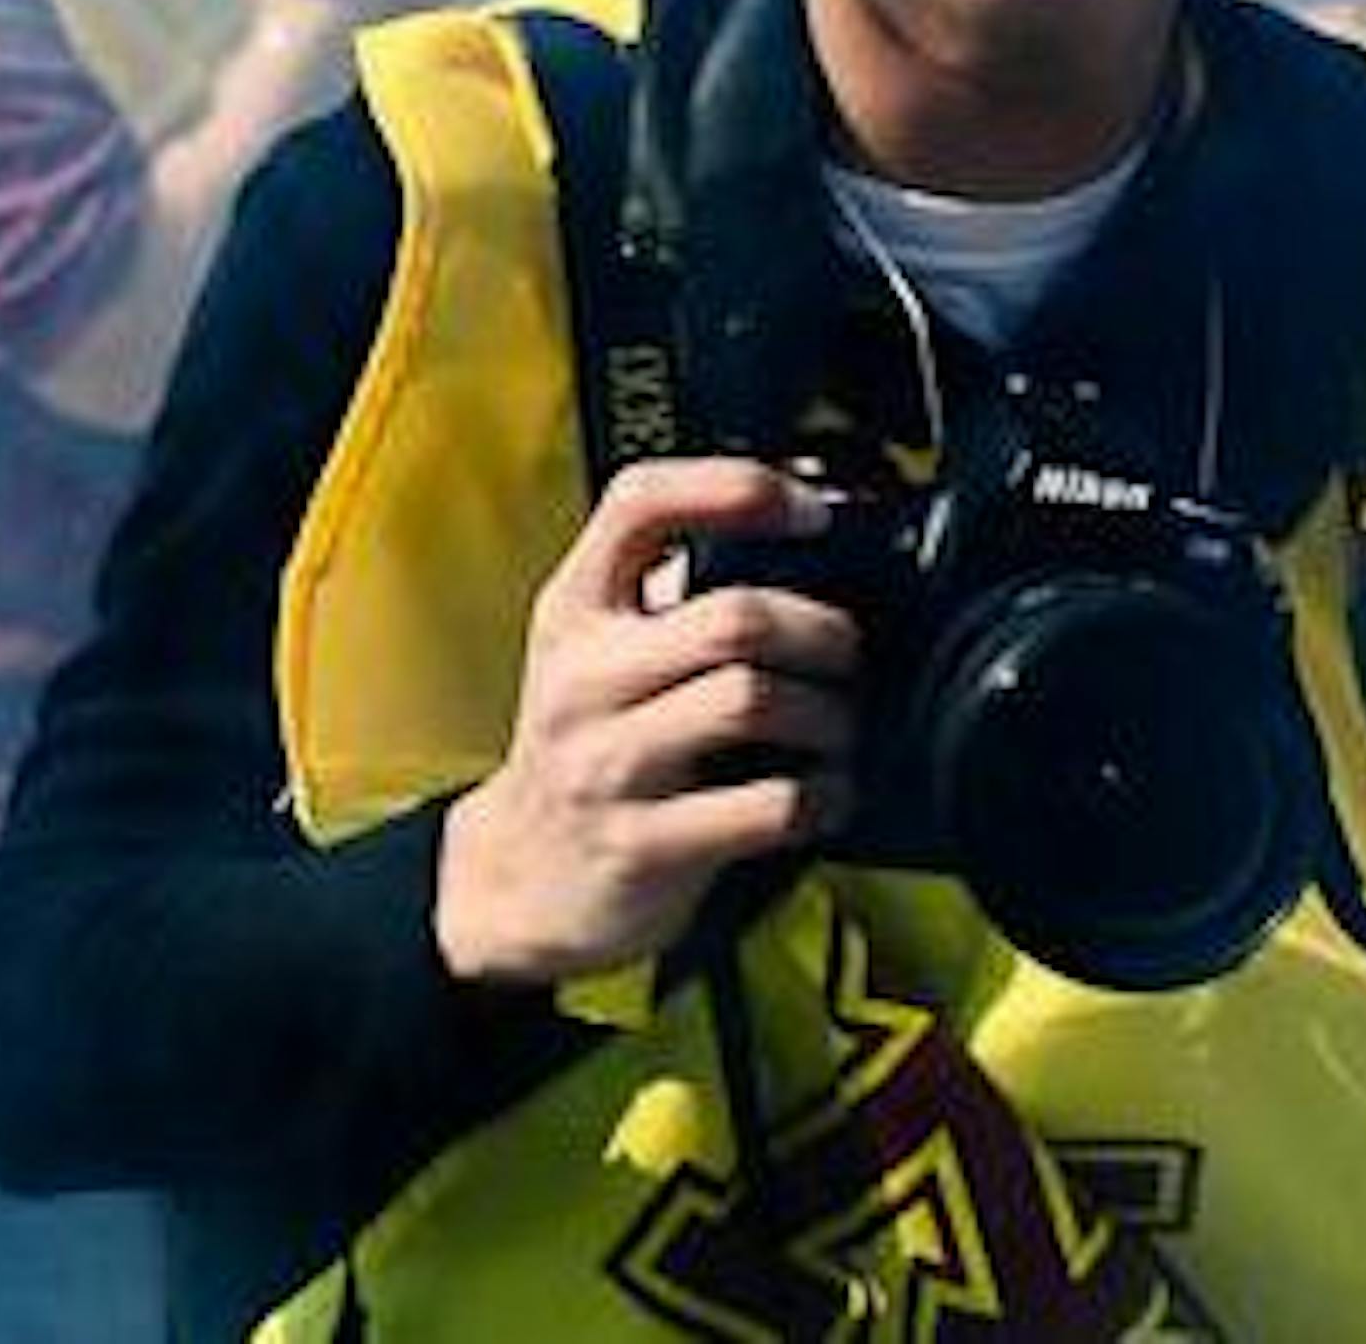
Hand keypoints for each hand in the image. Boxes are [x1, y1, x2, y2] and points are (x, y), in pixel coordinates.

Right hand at [435, 459, 859, 987]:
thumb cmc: (592, 742)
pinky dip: (823, 795)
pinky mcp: (645, 847)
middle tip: (846, 656)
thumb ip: (676, 587)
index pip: (641, 502)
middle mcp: (583, 678)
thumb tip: (808, 518)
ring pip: (753, 702)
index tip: (810, 513)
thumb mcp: (600, 648)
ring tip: (839, 727)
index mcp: (574, 609)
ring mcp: (608, 766)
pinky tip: (827, 794)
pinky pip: (766, 808)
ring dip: (829, 715)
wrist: (519, 878)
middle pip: (734, 618)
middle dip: (823, 632)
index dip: (737, 488)